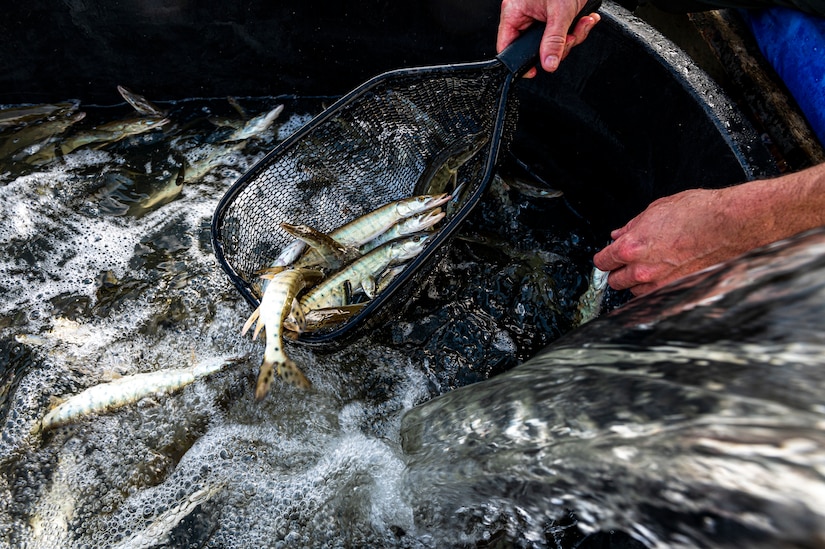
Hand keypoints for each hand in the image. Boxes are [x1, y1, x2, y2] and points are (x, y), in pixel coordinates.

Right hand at [497, 0, 599, 75]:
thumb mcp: (559, 13)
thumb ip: (553, 41)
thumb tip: (548, 64)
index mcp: (514, 12)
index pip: (508, 45)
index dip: (520, 61)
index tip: (534, 71)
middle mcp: (525, 14)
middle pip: (535, 46)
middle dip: (558, 46)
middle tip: (569, 39)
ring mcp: (540, 15)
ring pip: (553, 41)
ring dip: (572, 36)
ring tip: (582, 23)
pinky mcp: (555, 14)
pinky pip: (563, 32)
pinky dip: (577, 28)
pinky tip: (585, 18)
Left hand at [593, 188, 755, 295]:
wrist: (730, 224)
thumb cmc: (698, 213)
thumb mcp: (656, 210)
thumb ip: (632, 226)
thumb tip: (619, 234)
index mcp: (631, 247)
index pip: (603, 262)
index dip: (604, 258)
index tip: (608, 257)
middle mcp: (642, 270)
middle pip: (614, 282)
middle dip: (618, 271)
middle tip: (627, 262)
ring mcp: (661, 284)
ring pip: (635, 291)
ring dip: (636, 282)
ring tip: (651, 266)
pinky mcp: (678, 291)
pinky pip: (657, 296)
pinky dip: (656, 288)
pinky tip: (665, 274)